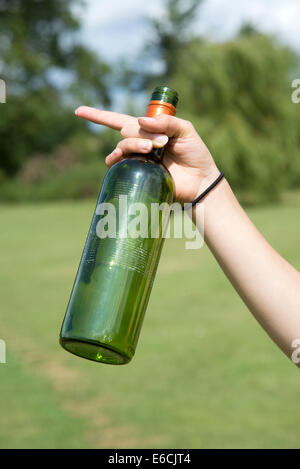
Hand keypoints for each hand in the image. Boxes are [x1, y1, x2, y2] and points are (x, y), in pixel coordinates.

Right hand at [75, 106, 219, 202]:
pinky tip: (121, 160)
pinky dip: (119, 160)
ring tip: (152, 151)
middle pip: (125, 132)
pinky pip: (120, 165)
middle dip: (141, 134)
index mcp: (149, 130)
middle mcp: (139, 144)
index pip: (119, 120)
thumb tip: (140, 121)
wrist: (200, 181)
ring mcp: (137, 160)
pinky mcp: (138, 175)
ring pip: (123, 146)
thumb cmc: (196, 154)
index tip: (78, 111)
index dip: (98, 116)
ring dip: (134, 145)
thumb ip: (166, 122)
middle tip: (162, 143)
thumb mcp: (186, 131)